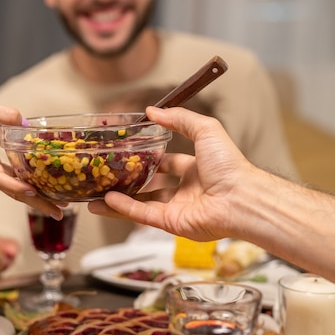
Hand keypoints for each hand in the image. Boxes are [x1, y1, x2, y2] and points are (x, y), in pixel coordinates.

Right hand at [0, 100, 63, 218]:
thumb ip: (2, 113)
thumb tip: (24, 122)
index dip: (15, 186)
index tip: (32, 191)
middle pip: (12, 192)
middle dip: (36, 203)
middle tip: (59, 213)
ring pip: (15, 192)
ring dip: (37, 200)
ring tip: (61, 208)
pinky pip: (14, 186)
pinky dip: (31, 191)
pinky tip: (50, 194)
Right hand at [88, 106, 250, 240]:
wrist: (240, 198)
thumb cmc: (230, 165)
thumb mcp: (206, 129)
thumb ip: (180, 118)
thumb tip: (152, 111)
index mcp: (196, 170)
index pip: (168, 163)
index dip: (150, 157)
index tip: (130, 151)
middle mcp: (186, 191)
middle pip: (151, 186)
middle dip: (130, 181)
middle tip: (108, 174)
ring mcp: (177, 209)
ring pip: (141, 203)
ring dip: (118, 199)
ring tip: (94, 194)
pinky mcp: (171, 224)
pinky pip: (142, 215)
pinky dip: (123, 208)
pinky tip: (104, 201)